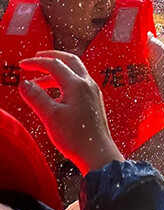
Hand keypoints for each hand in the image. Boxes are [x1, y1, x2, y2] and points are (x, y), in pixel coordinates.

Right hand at [19, 51, 122, 174]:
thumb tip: (24, 83)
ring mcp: (92, 91)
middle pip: (69, 60)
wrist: (97, 153)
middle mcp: (87, 84)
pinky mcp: (94, 100)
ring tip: (37, 83)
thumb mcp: (50, 117)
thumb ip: (36, 98)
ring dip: (55, 73)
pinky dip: (63, 82)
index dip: (36, 63)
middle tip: (36, 58)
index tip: (22, 65)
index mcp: (77, 84)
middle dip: (52, 57)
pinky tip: (53, 95)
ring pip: (74, 72)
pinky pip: (78, 83)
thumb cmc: (75, 136)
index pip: (54, 65)